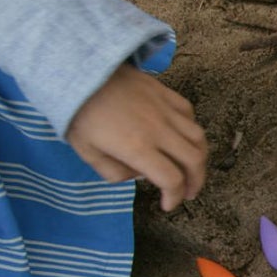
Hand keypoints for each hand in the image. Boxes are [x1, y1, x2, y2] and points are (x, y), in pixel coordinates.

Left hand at [65, 64, 207, 210]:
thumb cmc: (78, 114)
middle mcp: (159, 130)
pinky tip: (181, 136)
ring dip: (199, 158)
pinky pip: (189, 113)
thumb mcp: (87, 152)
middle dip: (195, 182)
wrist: (77, 71)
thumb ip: (114, 172)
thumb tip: (138, 175)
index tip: (167, 205)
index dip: (174, 198)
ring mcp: (165, 109)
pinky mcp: (165, 93)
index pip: (171, 180)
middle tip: (188, 192)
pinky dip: (190, 129)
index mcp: (138, 148)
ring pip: (198, 138)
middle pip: (194, 161)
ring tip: (192, 167)